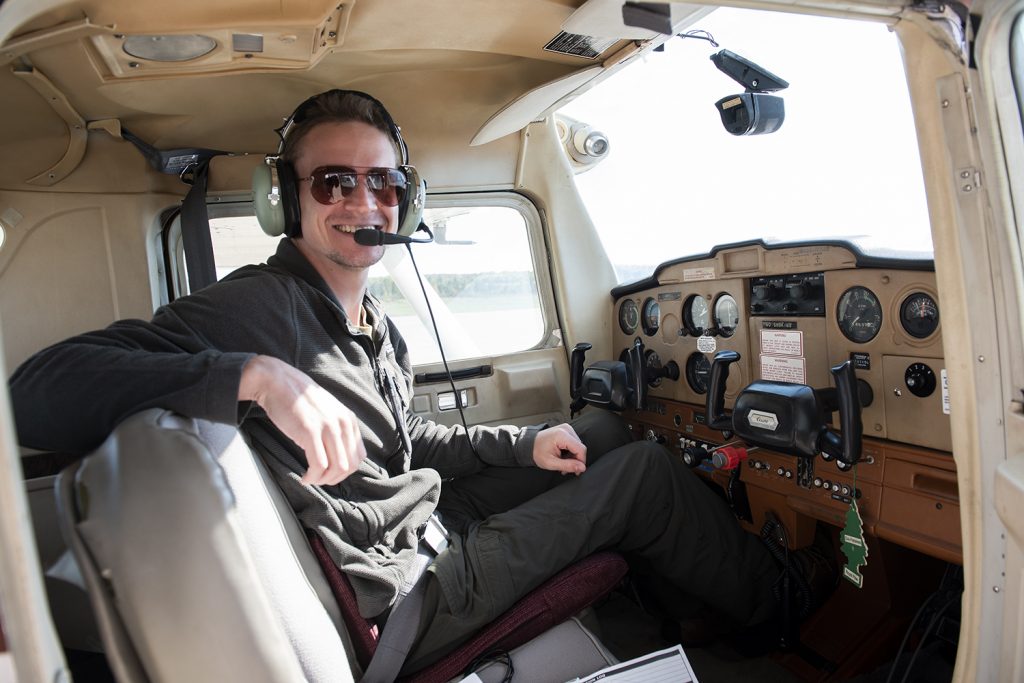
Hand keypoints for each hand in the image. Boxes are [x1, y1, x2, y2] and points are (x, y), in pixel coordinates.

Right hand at [239, 355, 366, 485]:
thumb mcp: (328, 411)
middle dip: (334, 479)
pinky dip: (312, 477)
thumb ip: (337, 429)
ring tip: (311, 479)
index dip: (345, 471)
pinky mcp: (310, 432)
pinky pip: (318, 466)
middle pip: (349, 466)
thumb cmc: (299, 400)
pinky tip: (304, 477)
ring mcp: (327, 427)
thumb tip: (339, 457)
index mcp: (348, 420)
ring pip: (336, 469)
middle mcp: (342, 424)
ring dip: (323, 480)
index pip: (358, 456)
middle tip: (319, 479)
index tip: (330, 473)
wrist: (278, 382)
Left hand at [532, 423, 585, 475]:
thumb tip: (582, 467)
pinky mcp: (566, 430)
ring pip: (578, 446)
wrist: (529, 445)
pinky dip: (570, 451)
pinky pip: (574, 443)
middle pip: (580, 447)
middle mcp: (566, 429)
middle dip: (575, 460)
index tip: (577, 470)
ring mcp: (566, 428)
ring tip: (562, 462)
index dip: (581, 461)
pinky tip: (563, 456)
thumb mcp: (551, 463)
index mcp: (562, 435)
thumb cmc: (537, 452)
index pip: (581, 449)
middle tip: (565, 468)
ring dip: (573, 456)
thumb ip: (568, 465)